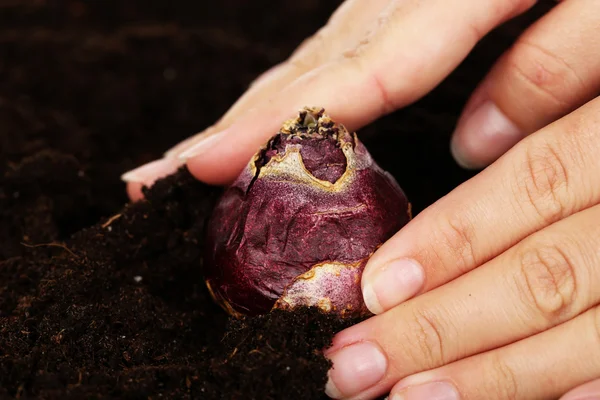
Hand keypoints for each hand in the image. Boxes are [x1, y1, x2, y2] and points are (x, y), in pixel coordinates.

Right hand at [121, 0, 598, 200]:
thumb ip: (560, 57)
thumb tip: (475, 142)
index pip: (367, 64)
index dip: (288, 120)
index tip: (210, 163)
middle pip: (316, 61)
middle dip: (239, 119)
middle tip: (165, 171)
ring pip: (319, 54)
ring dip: (258, 107)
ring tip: (202, 154)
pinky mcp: (409, 1)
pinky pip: (344, 47)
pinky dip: (301, 88)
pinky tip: (275, 115)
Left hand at [323, 95, 599, 397]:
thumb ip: (558, 76)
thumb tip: (474, 139)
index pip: (537, 186)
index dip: (453, 239)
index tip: (377, 288)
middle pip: (548, 274)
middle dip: (444, 329)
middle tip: (357, 367)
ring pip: (592, 328)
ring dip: (496, 377)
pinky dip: (588, 387)